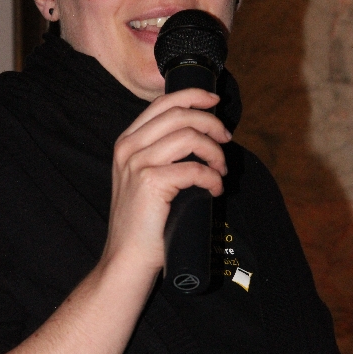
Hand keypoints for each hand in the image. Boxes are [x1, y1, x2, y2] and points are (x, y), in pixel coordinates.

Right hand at [102, 88, 230, 273]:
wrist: (127, 257)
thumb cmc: (143, 222)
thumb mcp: (143, 178)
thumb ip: (161, 153)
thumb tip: (200, 135)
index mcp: (127, 142)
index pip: (162, 103)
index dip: (193, 96)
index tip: (214, 102)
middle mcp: (129, 148)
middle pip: (179, 114)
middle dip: (211, 123)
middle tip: (226, 141)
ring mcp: (137, 164)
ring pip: (190, 137)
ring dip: (215, 152)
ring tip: (221, 171)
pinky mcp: (151, 183)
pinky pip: (195, 169)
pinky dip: (213, 177)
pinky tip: (215, 188)